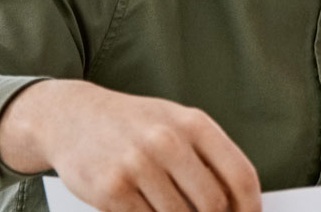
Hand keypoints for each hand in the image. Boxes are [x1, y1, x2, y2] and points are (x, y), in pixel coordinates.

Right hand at [0, 79, 261, 211]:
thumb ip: (208, 156)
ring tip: (171, 206)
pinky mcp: (111, 191)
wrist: (71, 116)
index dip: (249, 205)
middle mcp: (167, 142)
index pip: (239, 175)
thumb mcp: (176, 123)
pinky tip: (146, 208)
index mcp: (193, 123)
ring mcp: (137, 167)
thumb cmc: (131, 123)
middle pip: (212, 204)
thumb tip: (238, 200)